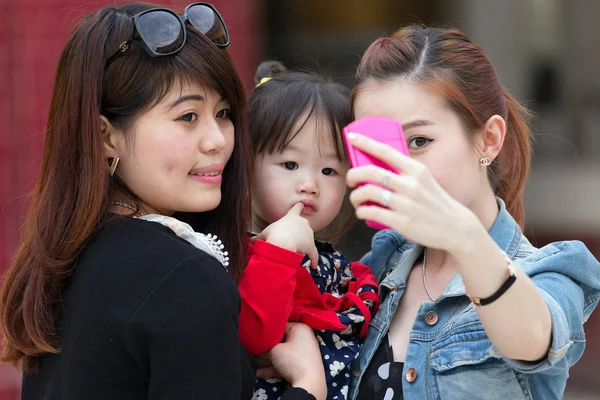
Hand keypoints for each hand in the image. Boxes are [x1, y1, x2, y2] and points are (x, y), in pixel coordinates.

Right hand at [255, 203, 318, 267]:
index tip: (302, 204)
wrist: (283, 243)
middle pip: (303, 226)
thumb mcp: (265, 233)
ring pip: (307, 239)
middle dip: (298, 233)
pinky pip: (313, 253)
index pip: (297, 208)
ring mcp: (309, 234)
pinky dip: (314, 260)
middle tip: (290, 241)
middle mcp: (303, 222)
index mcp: (291, 217)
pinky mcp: (311, 246)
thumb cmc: (274, 235)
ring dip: (303, 246)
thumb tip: (251, 241)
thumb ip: (260, 237)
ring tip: (294, 252)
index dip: (299, 207)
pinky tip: (313, 266)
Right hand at [257, 323, 326, 399]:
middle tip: (251, 349)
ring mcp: (302, 353)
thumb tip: (258, 345)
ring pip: (281, 354)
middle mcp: (302, 338)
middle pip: (279, 341)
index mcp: (300, 328)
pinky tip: (257, 372)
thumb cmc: (293, 359)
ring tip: (251, 361)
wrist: (309, 383)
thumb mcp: (275, 350)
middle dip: (265, 348)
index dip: (265, 331)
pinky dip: (272, 367)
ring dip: (266, 359)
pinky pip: (284, 363)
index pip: (279, 326)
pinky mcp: (299, 366)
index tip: (254, 336)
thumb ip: (265, 345)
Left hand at [345, 133, 479, 252]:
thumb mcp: (425, 180)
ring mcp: (406, 204)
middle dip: (353, 174)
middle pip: (370, 172)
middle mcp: (411, 185)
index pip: (386, 151)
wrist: (455, 227)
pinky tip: (362, 212)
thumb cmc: (434, 202)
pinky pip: (371, 213)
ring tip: (356, 200)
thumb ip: (405, 172)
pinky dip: (361, 212)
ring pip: (367, 193)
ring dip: (355, 196)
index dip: (366, 142)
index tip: (351, 137)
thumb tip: (378, 165)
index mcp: (416, 170)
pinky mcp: (402, 222)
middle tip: (350, 180)